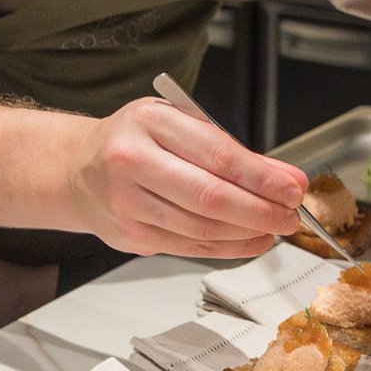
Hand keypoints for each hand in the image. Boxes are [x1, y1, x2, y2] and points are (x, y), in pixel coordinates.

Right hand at [66, 97, 306, 259]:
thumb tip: (286, 178)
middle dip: (261, 210)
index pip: (218, 155)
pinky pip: (189, 247)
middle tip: (291, 215)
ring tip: (274, 227)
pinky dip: (228, 248)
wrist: (77, 170)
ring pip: (202, 228)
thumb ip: (232, 151)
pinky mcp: (129, 235)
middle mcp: (131, 160)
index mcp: (150, 122)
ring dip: (248, 232)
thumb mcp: (179, 127)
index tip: (293, 188)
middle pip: (210, 197)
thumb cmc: (135, 142)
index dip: (262, 178)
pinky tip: (249, 240)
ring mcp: (127, 202)